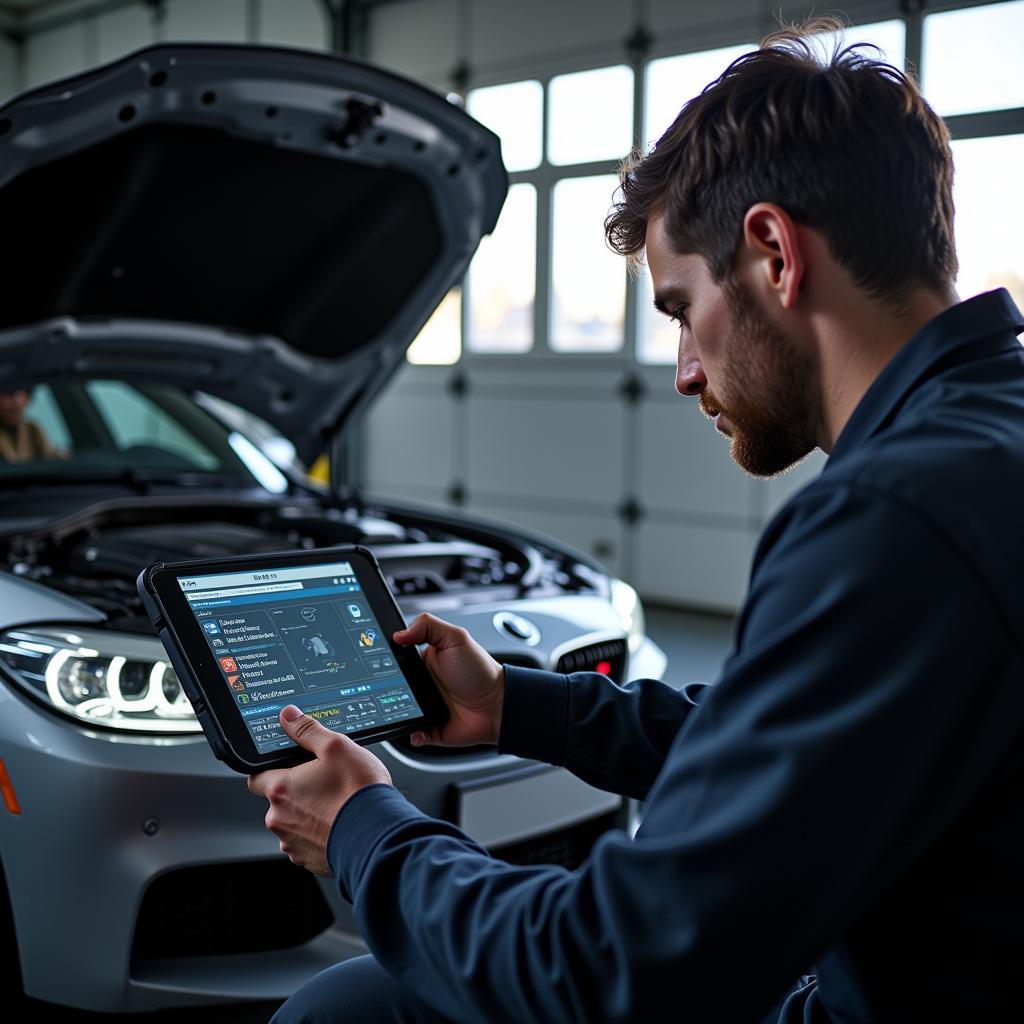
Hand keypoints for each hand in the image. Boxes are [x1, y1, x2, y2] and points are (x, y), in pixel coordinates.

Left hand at [247, 705, 392, 875]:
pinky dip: (319, 833)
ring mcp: (293, 843)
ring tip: (336, 804)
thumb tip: (288, 717)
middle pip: (278, 801)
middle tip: (323, 783)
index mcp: (281, 789)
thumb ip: (308, 730)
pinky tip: (339, 822)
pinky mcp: (309, 860)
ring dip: (308, 815)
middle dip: (296, 792)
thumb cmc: (358, 793)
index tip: (287, 768)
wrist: (378, 834)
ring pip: (293, 823)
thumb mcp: (336, 746)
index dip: (270, 770)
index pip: (256, 778)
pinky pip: (307, 842)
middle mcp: (280, 819)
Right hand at [393, 614, 504, 747]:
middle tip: (388, 687)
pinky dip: (411, 734)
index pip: (395, 659)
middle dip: (384, 688)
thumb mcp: (456, 638)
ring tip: (403, 708)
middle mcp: (420, 683)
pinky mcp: (429, 727)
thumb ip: (428, 626)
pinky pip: (412, 733)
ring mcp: (424, 706)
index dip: (384, 660)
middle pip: (390, 686)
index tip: (375, 661)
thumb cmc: (480, 671)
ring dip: (395, 712)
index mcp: (423, 661)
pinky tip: (417, 728)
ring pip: (397, 711)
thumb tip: (398, 634)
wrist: (498, 705)